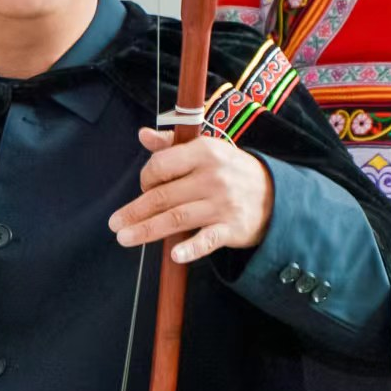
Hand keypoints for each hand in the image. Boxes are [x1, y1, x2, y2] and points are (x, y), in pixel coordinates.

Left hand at [109, 128, 273, 264]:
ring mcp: (223, 204)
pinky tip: (175, 255)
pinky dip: (192, 248)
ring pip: (177, 218)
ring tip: (125, 238)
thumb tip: (143, 135)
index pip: (161, 166)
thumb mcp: (206, 149)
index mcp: (203, 152)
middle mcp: (212, 177)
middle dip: (135, 211)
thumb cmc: (231, 170)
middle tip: (115, 224)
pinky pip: (208, 240)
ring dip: (148, 230)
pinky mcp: (233, 228)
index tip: (143, 189)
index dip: (145, 179)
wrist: (275, 194)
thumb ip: (172, 144)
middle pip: (164, 196)